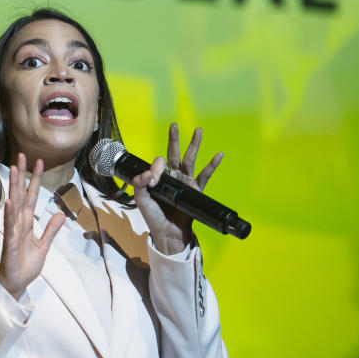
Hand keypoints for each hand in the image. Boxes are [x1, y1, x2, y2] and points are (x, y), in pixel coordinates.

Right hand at [0, 153, 65, 300]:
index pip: (31, 196)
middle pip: (21, 194)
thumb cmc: (26, 265)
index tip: (38, 162)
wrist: (16, 283)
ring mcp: (13, 231)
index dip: (35, 179)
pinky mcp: (11, 242)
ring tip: (14, 170)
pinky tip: (10, 201)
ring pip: (14, 204)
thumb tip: (60, 214)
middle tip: (21, 155)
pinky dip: (9, 213)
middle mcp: (19, 222)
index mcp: (27, 222)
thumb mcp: (44, 246)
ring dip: (14, 187)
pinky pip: (10, 226)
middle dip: (22, 175)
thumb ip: (50, 229)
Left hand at [132, 123, 222, 254]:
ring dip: (194, 145)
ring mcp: (184, 182)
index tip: (152, 180)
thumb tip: (146, 174)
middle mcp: (172, 177)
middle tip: (174, 125)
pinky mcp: (195, 190)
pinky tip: (218, 155)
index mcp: (157, 177)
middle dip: (174, 139)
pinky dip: (212, 165)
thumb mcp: (141, 200)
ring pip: (190, 160)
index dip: (156, 167)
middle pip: (173, 154)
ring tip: (198, 130)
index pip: (158, 163)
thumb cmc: (153, 217)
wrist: (167, 233)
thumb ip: (140, 185)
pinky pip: (205, 176)